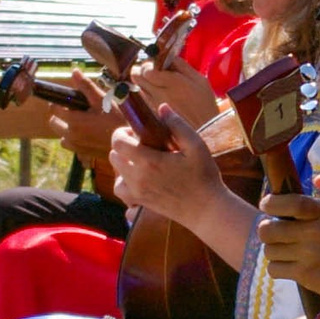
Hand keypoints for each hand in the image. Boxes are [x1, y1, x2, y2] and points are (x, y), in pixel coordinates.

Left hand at [47, 69, 123, 159]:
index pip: (54, 108)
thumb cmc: (117, 120)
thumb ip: (86, 86)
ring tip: (83, 122)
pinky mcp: (82, 153)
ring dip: (67, 128)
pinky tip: (88, 133)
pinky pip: (71, 145)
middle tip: (77, 110)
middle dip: (61, 115)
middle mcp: (71, 135)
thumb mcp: (102, 100)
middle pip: (54, 122)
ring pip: (61, 135)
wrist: (130, 143)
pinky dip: (74, 139)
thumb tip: (74, 72)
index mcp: (73, 120)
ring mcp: (76, 146)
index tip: (70, 99)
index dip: (59, 101)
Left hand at [106, 104, 225, 226]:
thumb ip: (177, 125)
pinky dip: (125, 183)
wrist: (206, 210)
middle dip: (123, 147)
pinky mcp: (140, 203)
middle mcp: (137, 178)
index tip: (136, 132)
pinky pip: (121, 190)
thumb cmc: (204, 177)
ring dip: (123, 165)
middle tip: (142, 145)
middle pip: (113, 156)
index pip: (117, 142)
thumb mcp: (196, 146)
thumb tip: (162, 108)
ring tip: (141, 163)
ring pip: (116, 174)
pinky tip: (139, 179)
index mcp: (149, 161)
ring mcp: (137, 193)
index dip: (122, 133)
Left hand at [134, 59, 219, 128]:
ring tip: (156, 84)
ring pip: (137, 86)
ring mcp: (153, 105)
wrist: (205, 130)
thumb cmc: (204, 105)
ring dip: (143, 82)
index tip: (155, 63)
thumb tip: (165, 54)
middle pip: (136, 76)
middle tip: (151, 71)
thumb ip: (181, 65)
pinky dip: (146, 93)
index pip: (146, 68)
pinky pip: (142, 98)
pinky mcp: (151, 114)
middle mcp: (160, 94)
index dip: (148, 63)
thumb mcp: (199, 80)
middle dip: (141, 70)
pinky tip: (158, 94)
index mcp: (173, 83)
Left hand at [257, 191, 319, 299]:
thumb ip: (310, 210)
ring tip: (285, 252)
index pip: (290, 202)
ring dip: (274, 252)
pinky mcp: (304, 274)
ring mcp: (308, 254)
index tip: (265, 204)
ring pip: (269, 250)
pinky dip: (277, 268)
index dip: (271, 203)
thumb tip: (276, 203)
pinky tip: (288, 266)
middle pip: (269, 229)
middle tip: (271, 233)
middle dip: (265, 231)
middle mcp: (315, 231)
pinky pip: (274, 269)